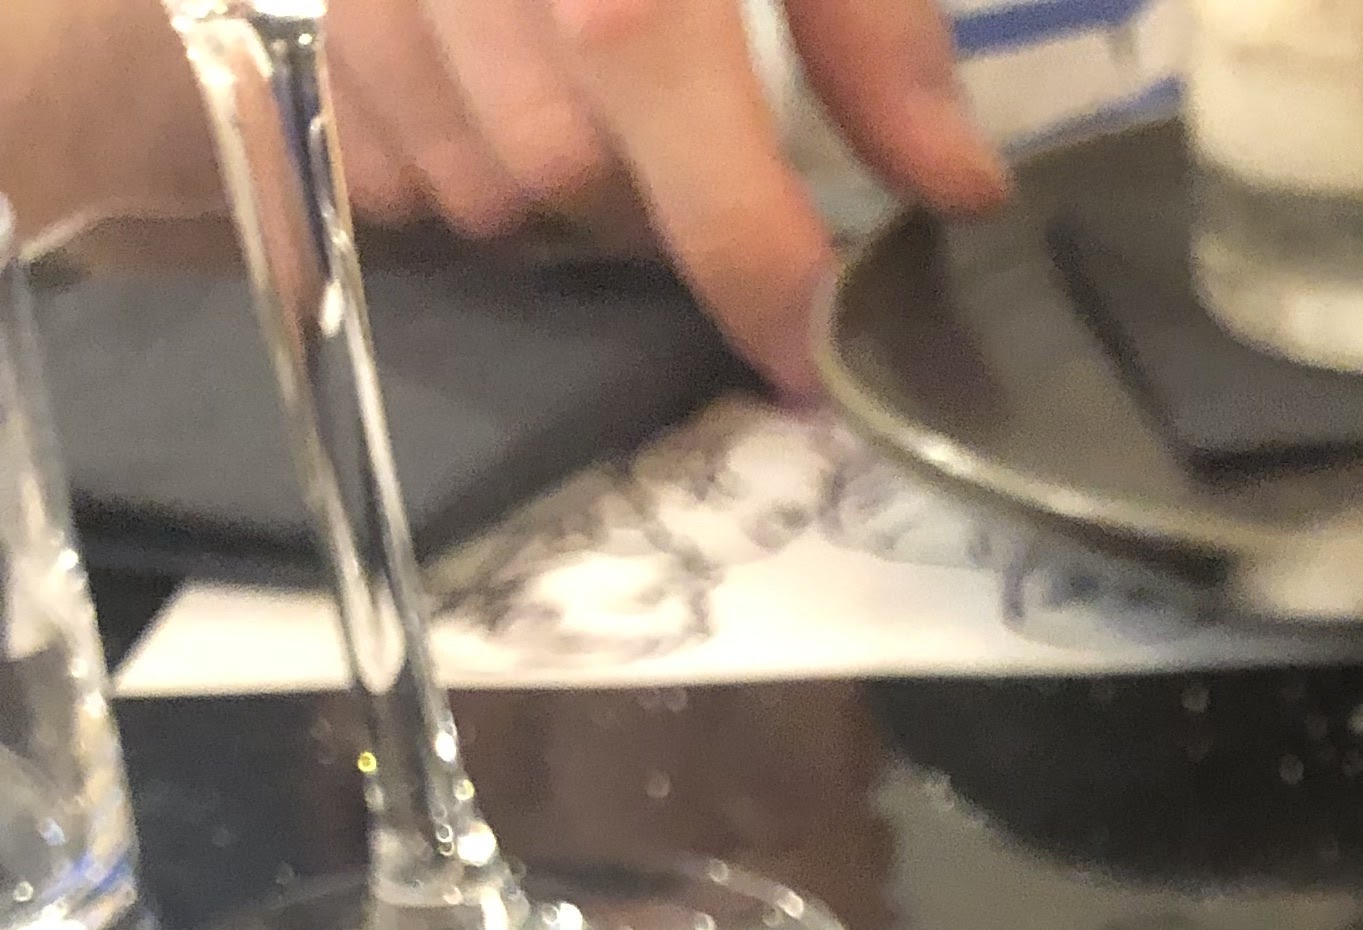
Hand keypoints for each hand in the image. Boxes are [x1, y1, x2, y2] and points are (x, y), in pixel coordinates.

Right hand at [317, 0, 1006, 394]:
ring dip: (546, 164)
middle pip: (573, 184)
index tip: (817, 349)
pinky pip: (385, 146)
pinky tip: (483, 49)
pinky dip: (447, 130)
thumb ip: (871, 24)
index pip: (692, 154)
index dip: (760, 270)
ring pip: (478, 179)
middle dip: (648, 192)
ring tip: (578, 56)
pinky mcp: (298, 7)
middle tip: (689, 114)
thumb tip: (952, 191)